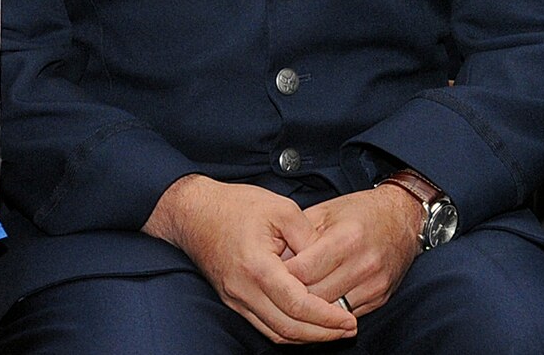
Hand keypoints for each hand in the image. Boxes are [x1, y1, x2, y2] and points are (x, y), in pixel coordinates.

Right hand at [143, 176, 356, 343]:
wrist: (194, 213)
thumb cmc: (237, 206)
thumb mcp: (281, 209)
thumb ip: (308, 237)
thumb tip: (326, 264)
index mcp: (257, 267)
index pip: (297, 305)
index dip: (327, 317)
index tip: (349, 320)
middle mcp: (243, 290)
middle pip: (287, 328)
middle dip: (322, 334)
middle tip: (348, 329)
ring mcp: (236, 299)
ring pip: (275, 333)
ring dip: (306, 337)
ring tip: (333, 331)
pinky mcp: (233, 301)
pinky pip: (264, 325)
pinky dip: (288, 330)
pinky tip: (307, 323)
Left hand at [283, 186, 421, 320]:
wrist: (403, 218)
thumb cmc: (359, 211)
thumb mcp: (325, 211)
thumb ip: (299, 235)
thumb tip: (273, 259)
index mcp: (346, 238)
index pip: (304, 271)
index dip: (281, 275)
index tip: (268, 273)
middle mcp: (363, 264)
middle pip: (314, 295)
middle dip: (292, 294)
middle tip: (275, 290)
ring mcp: (374, 285)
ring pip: (329, 311)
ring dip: (309, 308)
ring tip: (291, 299)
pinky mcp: (380, 298)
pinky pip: (345, 315)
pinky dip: (328, 313)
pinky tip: (314, 305)